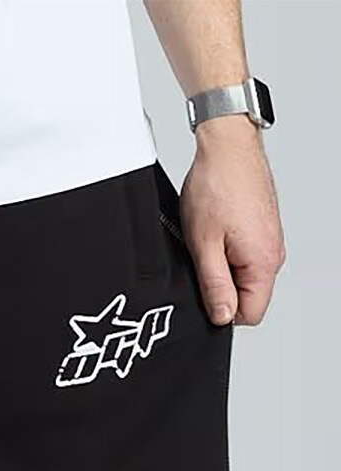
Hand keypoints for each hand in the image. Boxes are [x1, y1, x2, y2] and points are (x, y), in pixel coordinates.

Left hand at [180, 115, 285, 327]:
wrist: (228, 146)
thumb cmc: (216, 186)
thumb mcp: (204, 246)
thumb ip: (215, 286)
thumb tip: (222, 317)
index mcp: (264, 262)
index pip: (250, 315)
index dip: (223, 312)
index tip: (205, 292)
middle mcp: (274, 254)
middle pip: (248, 297)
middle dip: (222, 288)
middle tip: (203, 260)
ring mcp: (271, 241)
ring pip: (245, 276)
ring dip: (223, 268)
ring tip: (209, 241)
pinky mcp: (263, 230)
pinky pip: (246, 257)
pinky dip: (228, 252)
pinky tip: (216, 232)